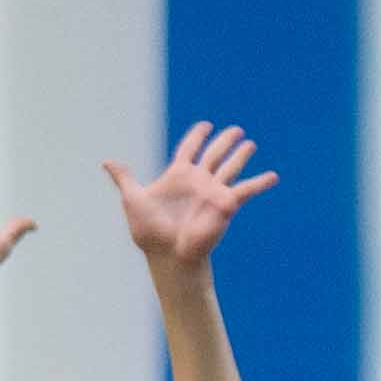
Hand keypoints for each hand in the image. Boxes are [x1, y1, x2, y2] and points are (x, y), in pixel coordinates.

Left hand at [106, 122, 275, 271]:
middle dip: (224, 141)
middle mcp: (198, 181)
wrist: (168, 255)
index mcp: (178, 176)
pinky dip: (260, 182)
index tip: (205, 126)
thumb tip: (106, 161)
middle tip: (236, 130)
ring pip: (231, 166)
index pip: (189, 149)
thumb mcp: (133, 198)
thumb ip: (125, 178)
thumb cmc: (150, 232)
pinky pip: (246, 189)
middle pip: (214, 154)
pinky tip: (274, 176)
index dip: (197, 136)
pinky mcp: (226, 204)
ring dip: (241, 155)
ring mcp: (213, 192)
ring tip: (251, 144)